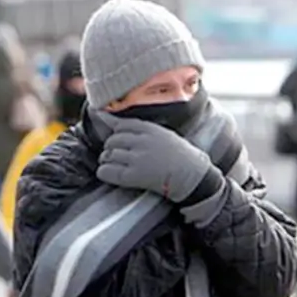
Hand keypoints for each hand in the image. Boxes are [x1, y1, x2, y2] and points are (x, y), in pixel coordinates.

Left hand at [96, 118, 217, 203]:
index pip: (121, 125)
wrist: (192, 177)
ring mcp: (137, 159)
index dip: (113, 131)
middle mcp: (141, 142)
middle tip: (116, 154)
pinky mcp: (133, 176)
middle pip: (112, 140)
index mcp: (150, 129)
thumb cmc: (180, 156)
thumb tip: (111, 119)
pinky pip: (107, 171)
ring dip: (107, 160)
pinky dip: (104, 172)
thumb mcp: (164, 134)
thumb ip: (142, 129)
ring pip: (108, 155)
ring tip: (114, 165)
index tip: (111, 135)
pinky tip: (109, 173)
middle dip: (111, 148)